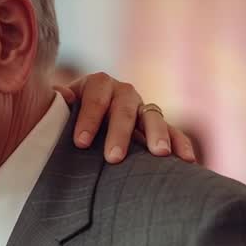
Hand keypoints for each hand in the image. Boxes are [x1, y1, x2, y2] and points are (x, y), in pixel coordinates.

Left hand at [61, 72, 196, 163]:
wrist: (85, 122)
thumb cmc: (67, 118)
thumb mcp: (59, 108)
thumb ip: (57, 105)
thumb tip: (62, 97)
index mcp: (97, 84)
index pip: (95, 97)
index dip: (89, 118)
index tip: (81, 142)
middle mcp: (123, 93)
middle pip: (125, 108)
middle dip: (120, 132)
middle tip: (113, 157)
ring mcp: (143, 109)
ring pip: (153, 117)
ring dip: (157, 134)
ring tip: (159, 154)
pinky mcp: (158, 127)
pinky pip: (174, 133)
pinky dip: (182, 145)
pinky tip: (188, 161)